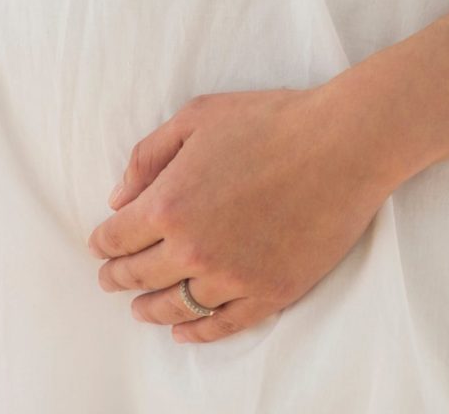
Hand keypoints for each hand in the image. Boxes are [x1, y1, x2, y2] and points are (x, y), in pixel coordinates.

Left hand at [87, 82, 410, 342]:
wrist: (345, 143)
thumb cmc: (273, 120)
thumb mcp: (199, 117)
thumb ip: (149, 155)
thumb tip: (119, 197)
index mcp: (168, 204)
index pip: (115, 238)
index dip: (103, 243)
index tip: (102, 245)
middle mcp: (192, 249)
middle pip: (138, 276)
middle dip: (118, 277)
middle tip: (111, 278)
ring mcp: (231, 276)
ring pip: (174, 308)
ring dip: (150, 309)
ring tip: (142, 308)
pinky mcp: (269, 292)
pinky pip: (221, 325)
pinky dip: (196, 332)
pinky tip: (184, 330)